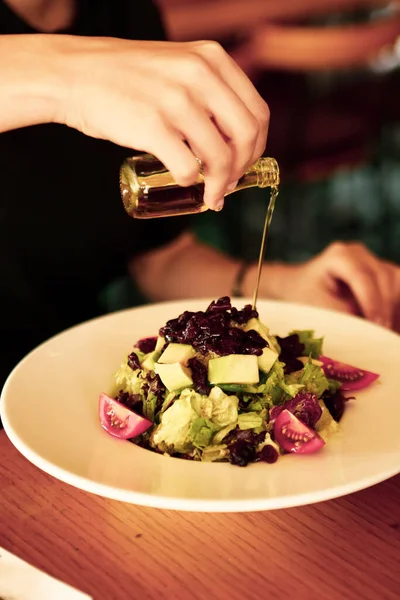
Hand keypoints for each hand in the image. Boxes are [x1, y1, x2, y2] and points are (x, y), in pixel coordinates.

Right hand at [52, 36, 268, 209]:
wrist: (74, 74)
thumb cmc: (126, 77)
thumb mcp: (178, 66)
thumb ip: (207, 90)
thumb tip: (232, 139)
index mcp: (213, 59)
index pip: (258, 112)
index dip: (257, 147)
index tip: (243, 164)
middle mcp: (200, 75)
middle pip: (247, 136)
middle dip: (243, 169)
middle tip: (228, 184)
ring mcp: (176, 100)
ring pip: (221, 158)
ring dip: (219, 185)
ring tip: (210, 195)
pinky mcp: (153, 125)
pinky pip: (188, 168)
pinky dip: (191, 182)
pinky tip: (185, 183)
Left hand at [257, 242, 399, 328]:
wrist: (298, 287)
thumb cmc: (304, 297)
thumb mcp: (317, 307)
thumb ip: (343, 316)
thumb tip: (369, 329)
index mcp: (339, 255)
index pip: (362, 277)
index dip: (372, 302)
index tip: (376, 326)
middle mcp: (359, 253)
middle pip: (384, 278)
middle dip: (386, 308)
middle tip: (383, 336)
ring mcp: (372, 260)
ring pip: (396, 281)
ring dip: (394, 308)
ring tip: (387, 333)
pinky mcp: (381, 272)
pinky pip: (398, 288)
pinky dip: (396, 308)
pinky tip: (391, 327)